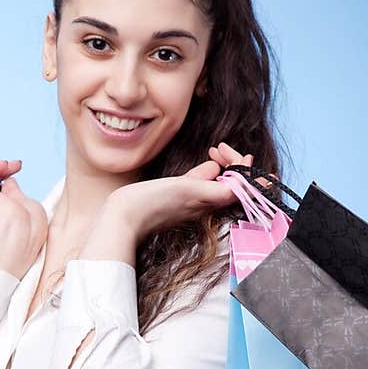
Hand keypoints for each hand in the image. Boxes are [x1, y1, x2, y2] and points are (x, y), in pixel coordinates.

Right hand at [106, 143, 253, 241]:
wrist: (122, 220)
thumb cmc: (150, 205)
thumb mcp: (185, 188)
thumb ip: (210, 181)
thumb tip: (221, 169)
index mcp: (208, 202)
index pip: (240, 188)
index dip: (245, 171)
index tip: (242, 155)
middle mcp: (203, 206)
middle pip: (233, 187)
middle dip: (234, 166)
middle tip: (222, 148)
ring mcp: (191, 205)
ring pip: (218, 186)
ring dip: (222, 167)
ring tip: (216, 152)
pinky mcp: (179, 203)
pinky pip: (202, 188)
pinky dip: (207, 174)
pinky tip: (201, 166)